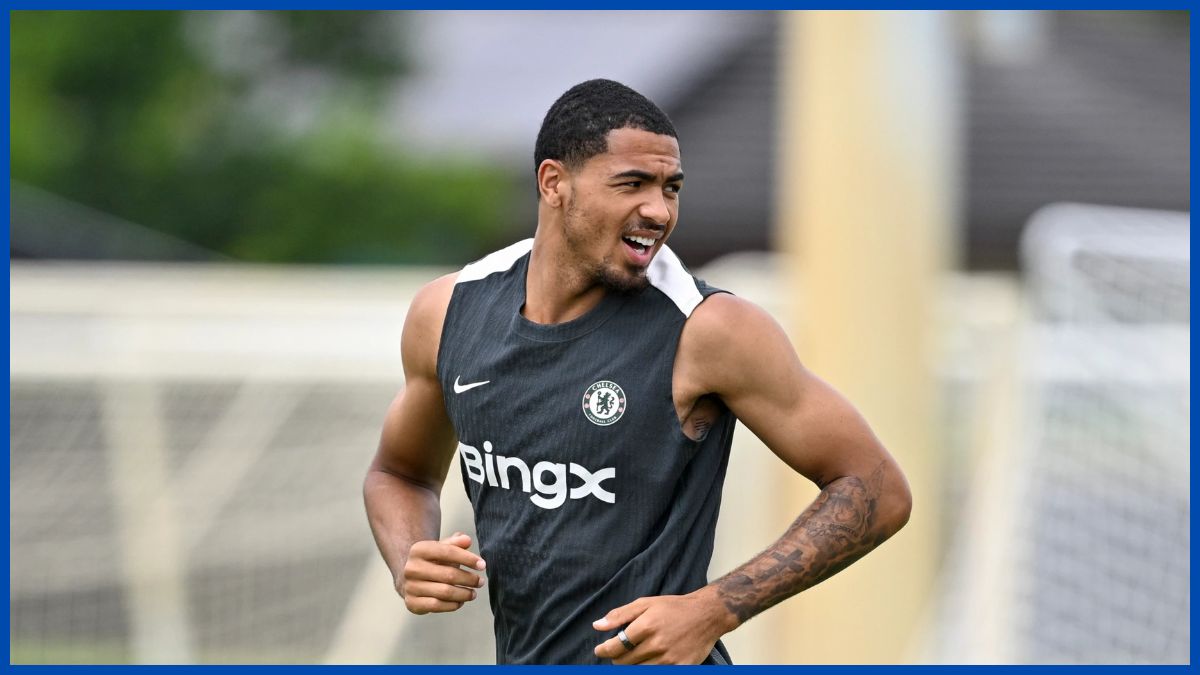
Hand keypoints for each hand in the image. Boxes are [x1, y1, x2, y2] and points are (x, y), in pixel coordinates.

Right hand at [400, 532, 486, 614]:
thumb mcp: (442, 548)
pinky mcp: (412, 603)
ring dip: (464, 594)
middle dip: (469, 579)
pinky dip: (452, 605)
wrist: (410, 579)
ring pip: (445, 592)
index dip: (468, 559)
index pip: (448, 552)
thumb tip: (467, 540)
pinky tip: (460, 602)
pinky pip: (437, 606)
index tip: (482, 565)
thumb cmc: (432, 562)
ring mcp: (410, 586)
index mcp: (418, 549)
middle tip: (480, 582)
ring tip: (473, 593)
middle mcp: (411, 568)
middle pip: (449, 575)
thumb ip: (455, 543)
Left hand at [592, 588, 737, 663]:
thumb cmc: (674, 607)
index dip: (604, 650)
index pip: (616, 646)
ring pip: (637, 671)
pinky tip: (647, 662)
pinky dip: (647, 669)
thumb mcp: (646, 603)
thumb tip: (597, 626)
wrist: (707, 614)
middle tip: (618, 653)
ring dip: (630, 666)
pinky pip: (655, 674)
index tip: (600, 650)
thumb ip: (620, 615)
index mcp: (646, 626)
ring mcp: (669, 659)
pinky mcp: (680, 668)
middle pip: (624, 662)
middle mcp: (657, 644)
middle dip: (616, 658)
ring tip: (632, 658)